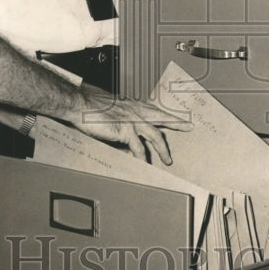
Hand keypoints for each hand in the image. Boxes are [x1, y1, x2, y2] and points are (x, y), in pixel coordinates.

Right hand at [66, 85, 191, 164]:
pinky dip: (142, 158)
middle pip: (161, 117)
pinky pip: (138, 148)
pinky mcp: (125, 130)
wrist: (79, 104)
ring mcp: (132, 120)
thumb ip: (118, 118)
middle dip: (176, 122)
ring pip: (155, 135)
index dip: (164, 114)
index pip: (153, 109)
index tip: (174, 116)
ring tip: (168, 160)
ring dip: (163, 149)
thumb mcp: (109, 109)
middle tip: (189, 126)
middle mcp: (134, 110)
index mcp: (131, 104)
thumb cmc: (90, 105)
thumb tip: (122, 131)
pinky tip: (145, 165)